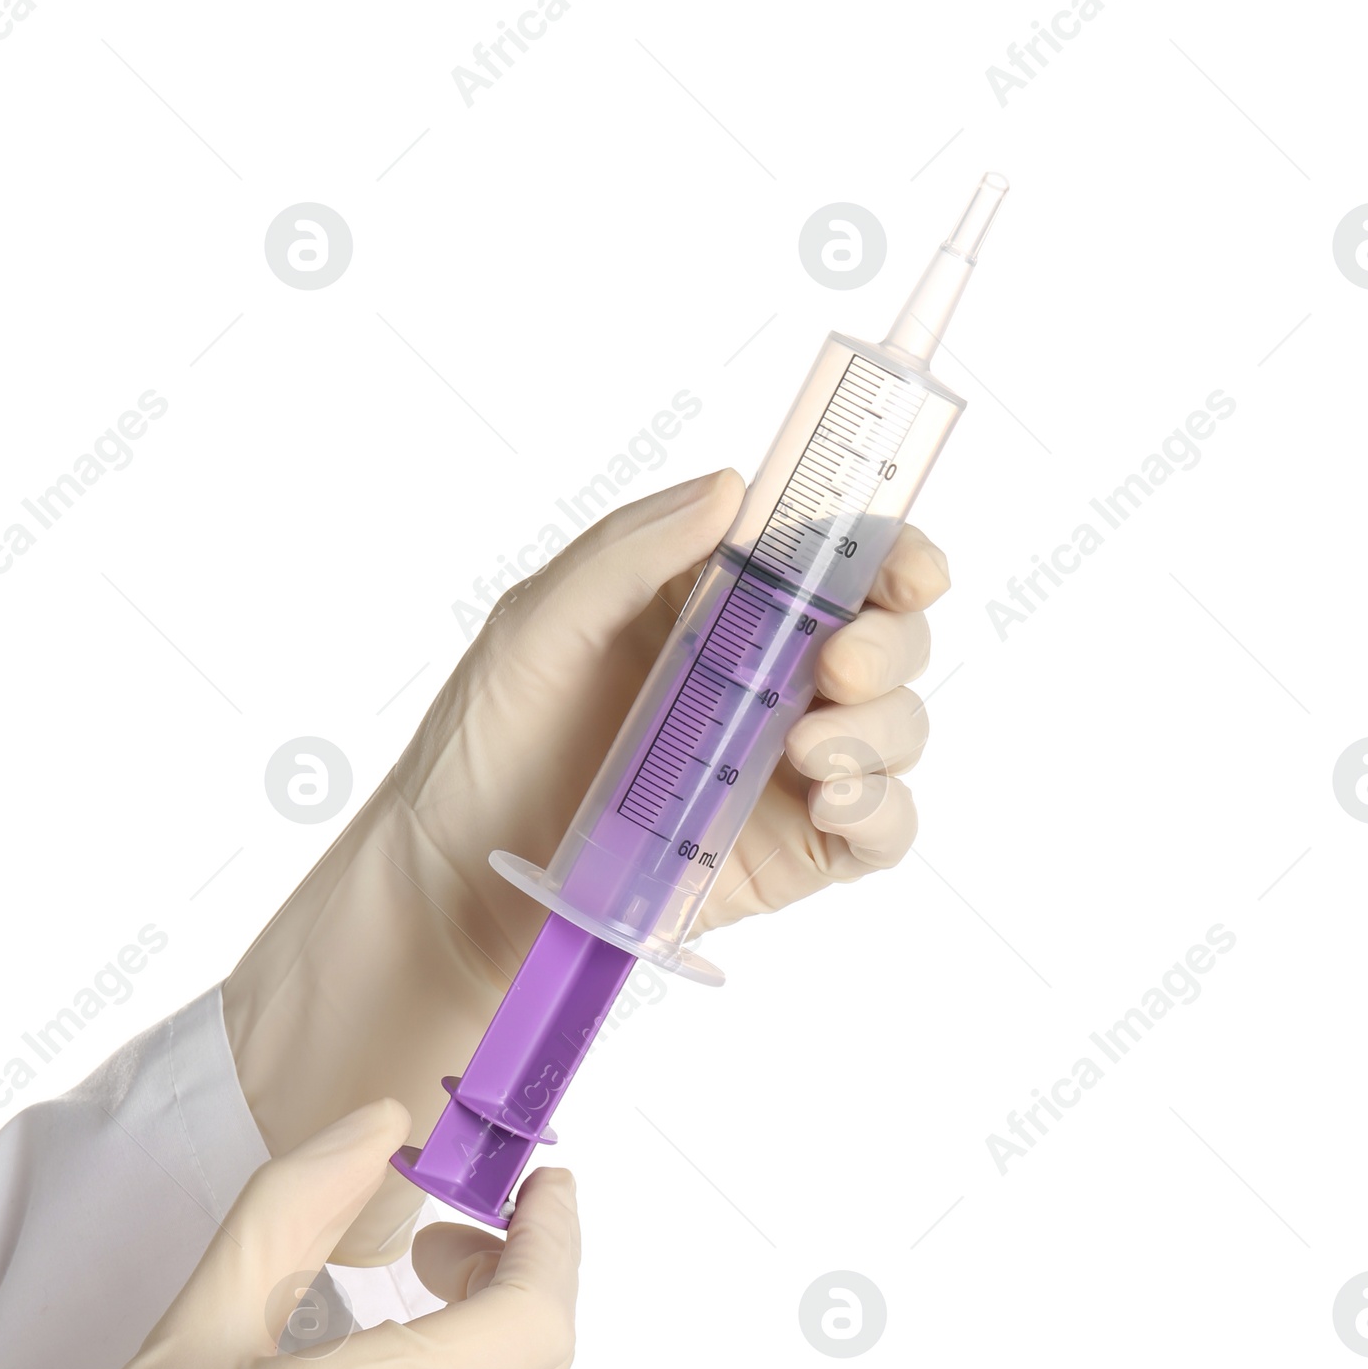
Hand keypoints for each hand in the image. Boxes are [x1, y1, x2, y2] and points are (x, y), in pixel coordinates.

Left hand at [224, 472, 947, 1259]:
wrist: (459, 879)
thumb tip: (732, 488)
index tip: (908, 566)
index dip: (892, 554)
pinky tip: (834, 800)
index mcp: (723, 608)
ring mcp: (787, 769)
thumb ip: (632, 552)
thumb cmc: (488, 742)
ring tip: (811, 749)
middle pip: (889, 641)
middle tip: (842, 664)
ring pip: (897, 729)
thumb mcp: (539, 623)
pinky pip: (882, 826)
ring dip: (883, 728)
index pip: (838, 562)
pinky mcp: (794, 850)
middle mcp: (771, 681)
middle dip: (892, 642)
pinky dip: (883, 808)